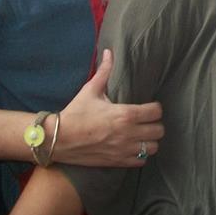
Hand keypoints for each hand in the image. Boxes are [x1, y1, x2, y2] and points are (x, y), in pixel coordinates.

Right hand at [52, 49, 163, 166]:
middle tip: (147, 121)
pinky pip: (140, 161)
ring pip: (153, 147)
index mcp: (125, 114)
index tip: (149, 107)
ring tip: (143, 135)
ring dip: (150, 140)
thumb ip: (104, 71)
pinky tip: (133, 147)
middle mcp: (128, 133)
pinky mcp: (116, 162)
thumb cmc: (75, 113)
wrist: (57, 139)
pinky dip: (140, 155)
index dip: (155, 108)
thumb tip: (109, 52)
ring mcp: (123, 150)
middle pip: (159, 130)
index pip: (156, 112)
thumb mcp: (90, 90)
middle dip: (155, 124)